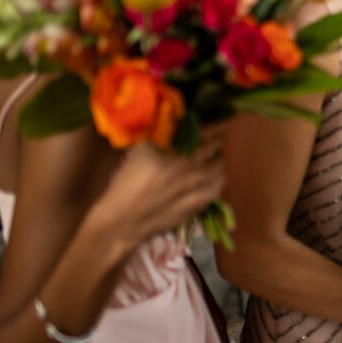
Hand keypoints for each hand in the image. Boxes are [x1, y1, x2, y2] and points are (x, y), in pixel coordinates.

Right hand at [98, 130, 225, 244]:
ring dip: (221, 158)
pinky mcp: (196, 204)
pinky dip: (220, 178)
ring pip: (219, 165)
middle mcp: (184, 165)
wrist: (121, 221)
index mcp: (168, 150)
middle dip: (219, 139)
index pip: (202, 131)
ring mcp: (192, 185)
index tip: (220, 121)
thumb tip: (175, 122)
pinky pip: (217, 187)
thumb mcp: (138, 153)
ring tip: (218, 156)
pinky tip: (218, 176)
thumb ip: (158, 136)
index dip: (215, 125)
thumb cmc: (125, 185)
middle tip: (219, 137)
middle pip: (214, 146)